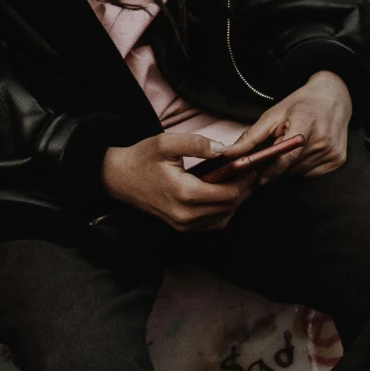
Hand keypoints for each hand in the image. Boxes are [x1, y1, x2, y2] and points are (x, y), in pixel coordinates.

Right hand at [102, 129, 257, 230]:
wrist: (119, 179)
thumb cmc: (142, 159)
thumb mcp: (166, 143)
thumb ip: (196, 144)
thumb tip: (222, 149)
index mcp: (184, 194)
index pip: (227, 194)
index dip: (243, 181)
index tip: (250, 167)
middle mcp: (186, 215)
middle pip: (229, 207)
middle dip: (243, 190)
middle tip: (250, 172)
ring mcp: (184, 225)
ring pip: (224, 218)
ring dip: (235, 201)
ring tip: (240, 181)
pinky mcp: (182, 228)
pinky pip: (213, 224)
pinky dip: (224, 211)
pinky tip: (225, 194)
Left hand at [229, 70, 352, 180]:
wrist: (333, 97)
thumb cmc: (301, 105)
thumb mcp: (275, 114)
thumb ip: (252, 136)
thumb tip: (230, 153)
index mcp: (305, 123)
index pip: (286, 155)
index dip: (271, 170)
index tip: (258, 179)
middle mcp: (322, 139)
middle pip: (291, 165)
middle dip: (280, 162)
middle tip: (279, 147)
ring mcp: (332, 151)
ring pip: (300, 171)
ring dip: (292, 164)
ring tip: (297, 145)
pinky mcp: (339, 160)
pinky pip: (312, 173)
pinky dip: (305, 166)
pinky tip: (309, 150)